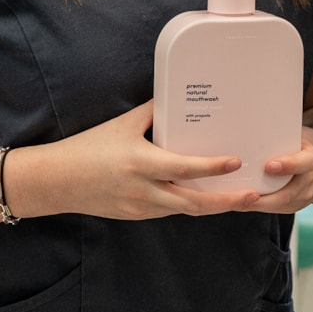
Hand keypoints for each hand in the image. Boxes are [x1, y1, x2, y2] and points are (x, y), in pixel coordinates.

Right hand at [6, 102, 258, 221]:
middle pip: (193, 202)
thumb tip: (178, 95)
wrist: (57, 181)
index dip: (212, 168)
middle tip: (255, 196)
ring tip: (241, 199)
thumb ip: (153, 113)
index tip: (236, 162)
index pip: (183, 168)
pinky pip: (170, 211)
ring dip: (213, 206)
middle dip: (226, 201)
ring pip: (185, 210)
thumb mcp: (122, 124)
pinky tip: (208, 198)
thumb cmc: (88, 147)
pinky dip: (190, 205)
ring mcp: (140, 207)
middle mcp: (143, 190)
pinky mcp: (136, 216)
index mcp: (140, 163)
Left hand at [245, 128, 312, 216]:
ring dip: (256, 204)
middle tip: (244, 193)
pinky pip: (274, 209)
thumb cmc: (300, 145)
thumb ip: (279, 136)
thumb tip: (251, 127)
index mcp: (311, 159)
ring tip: (235, 200)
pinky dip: (257, 206)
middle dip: (265, 197)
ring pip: (279, 205)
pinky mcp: (292, 207)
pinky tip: (240, 202)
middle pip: (289, 194)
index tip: (268, 166)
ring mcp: (302, 198)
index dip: (288, 165)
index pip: (304, 163)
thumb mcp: (296, 136)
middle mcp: (309, 182)